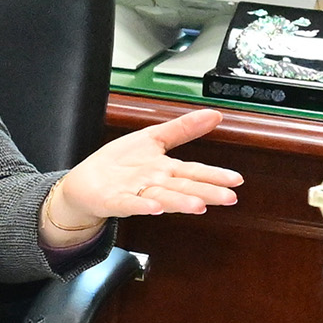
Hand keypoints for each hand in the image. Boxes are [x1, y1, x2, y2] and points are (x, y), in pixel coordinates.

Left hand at [39, 110, 244, 248]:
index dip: (215, 175)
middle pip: (184, 187)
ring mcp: (136, 194)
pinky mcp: (115, 201)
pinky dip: (142, 206)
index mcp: (165, 170)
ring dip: (181, 201)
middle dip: (207, 192)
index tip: (236, 180)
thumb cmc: (120, 163)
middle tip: (229, 198)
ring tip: (199, 205)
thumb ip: (183, 129)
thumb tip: (214, 114)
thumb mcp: (153, 138)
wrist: (86, 182)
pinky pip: (130, 204)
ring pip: (163, 197)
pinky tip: (154, 207)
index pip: (194, 171)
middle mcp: (155, 184)